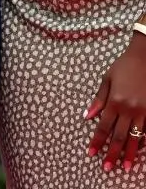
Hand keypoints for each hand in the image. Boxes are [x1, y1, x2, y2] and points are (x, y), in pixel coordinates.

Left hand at [85, 32, 145, 172]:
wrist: (145, 58)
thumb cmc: (123, 67)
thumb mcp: (107, 80)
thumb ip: (98, 100)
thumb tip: (87, 116)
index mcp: (115, 101)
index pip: (103, 126)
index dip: (97, 141)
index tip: (91, 153)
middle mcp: (129, 109)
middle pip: (118, 136)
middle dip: (111, 153)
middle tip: (107, 168)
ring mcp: (144, 112)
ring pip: (135, 137)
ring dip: (129, 153)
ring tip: (124, 167)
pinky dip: (144, 143)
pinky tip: (140, 153)